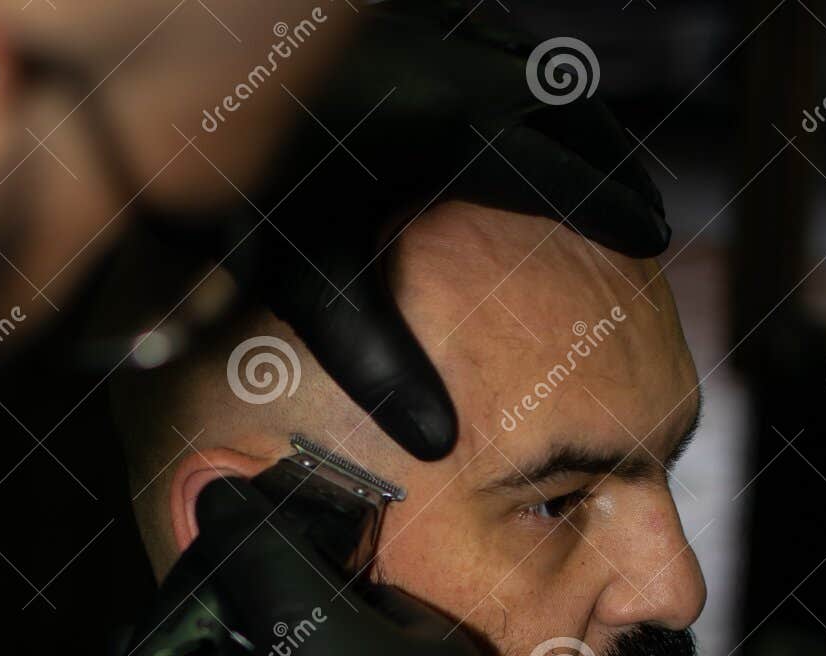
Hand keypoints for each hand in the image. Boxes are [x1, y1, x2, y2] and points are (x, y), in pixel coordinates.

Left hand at [225, 0, 668, 458]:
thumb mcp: (307, 283)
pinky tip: (511, 100)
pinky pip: (476, 36)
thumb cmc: (238, 189)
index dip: (608, 201)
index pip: (553, 169)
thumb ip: (375, 359)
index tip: (652, 233)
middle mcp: (444, 64)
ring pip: (520, 60)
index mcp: (443, 129)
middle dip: (605, 151)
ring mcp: (418, 29)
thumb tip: (439, 443)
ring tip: (594, 155)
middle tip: (644, 202)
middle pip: (555, 102)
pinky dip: (511, 72)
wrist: (173, 80)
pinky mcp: (393, 21)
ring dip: (564, 107)